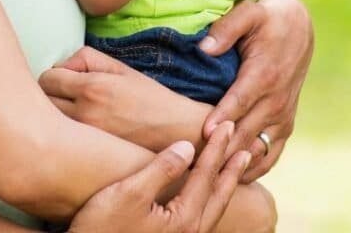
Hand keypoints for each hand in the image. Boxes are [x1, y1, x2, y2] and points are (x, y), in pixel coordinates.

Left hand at [40, 47, 208, 151]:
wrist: (179, 132)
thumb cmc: (149, 97)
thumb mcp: (119, 67)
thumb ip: (85, 58)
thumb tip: (61, 66)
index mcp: (92, 87)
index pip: (47, 79)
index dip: (52, 77)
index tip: (61, 81)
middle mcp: (86, 113)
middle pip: (43, 102)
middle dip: (47, 95)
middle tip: (61, 97)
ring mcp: (89, 138)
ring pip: (51, 124)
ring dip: (53, 116)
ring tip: (67, 115)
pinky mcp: (94, 156)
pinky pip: (66, 143)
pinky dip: (65, 137)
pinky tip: (75, 135)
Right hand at [68, 124, 249, 232]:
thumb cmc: (103, 226)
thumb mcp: (130, 193)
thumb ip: (162, 169)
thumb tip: (187, 146)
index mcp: (184, 219)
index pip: (206, 175)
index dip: (217, 148)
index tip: (228, 127)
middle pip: (219, 194)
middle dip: (232, 167)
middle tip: (247, 144)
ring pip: (214, 207)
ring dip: (227, 182)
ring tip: (237, 164)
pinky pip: (204, 213)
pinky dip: (213, 195)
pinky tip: (208, 190)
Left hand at [200, 0, 313, 179]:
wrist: (297, 24)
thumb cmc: (266, 15)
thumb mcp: (248, 11)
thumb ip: (226, 27)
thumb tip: (203, 48)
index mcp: (265, 74)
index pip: (240, 101)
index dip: (223, 118)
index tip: (205, 133)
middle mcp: (277, 99)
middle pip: (247, 130)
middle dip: (225, 146)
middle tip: (199, 162)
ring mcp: (283, 114)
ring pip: (260, 147)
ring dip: (239, 162)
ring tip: (213, 175)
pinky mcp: (285, 121)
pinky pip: (273, 151)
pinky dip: (256, 166)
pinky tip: (235, 177)